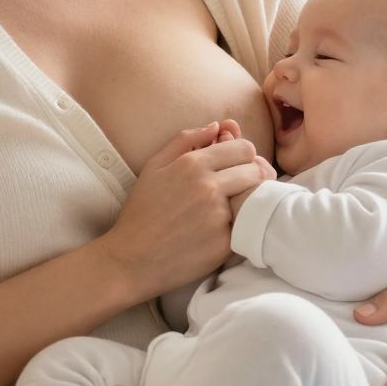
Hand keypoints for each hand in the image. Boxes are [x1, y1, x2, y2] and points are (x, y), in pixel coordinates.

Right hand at [98, 119, 275, 296]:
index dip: (244, 157)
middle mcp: (209, 187)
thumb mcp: (154, 167)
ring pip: (254, 198)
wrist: (130, 259)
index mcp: (192, 165)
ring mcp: (218, 216)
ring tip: (231, 207)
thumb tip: (217, 126)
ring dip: (247, 200)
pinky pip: (245, 226)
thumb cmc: (141, 212)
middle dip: (251, 176)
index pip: (244, 148)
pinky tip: (220, 230)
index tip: (236, 167)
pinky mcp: (224, 243)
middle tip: (238, 188)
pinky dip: (238, 226)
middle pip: (256, 171)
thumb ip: (186, 140)